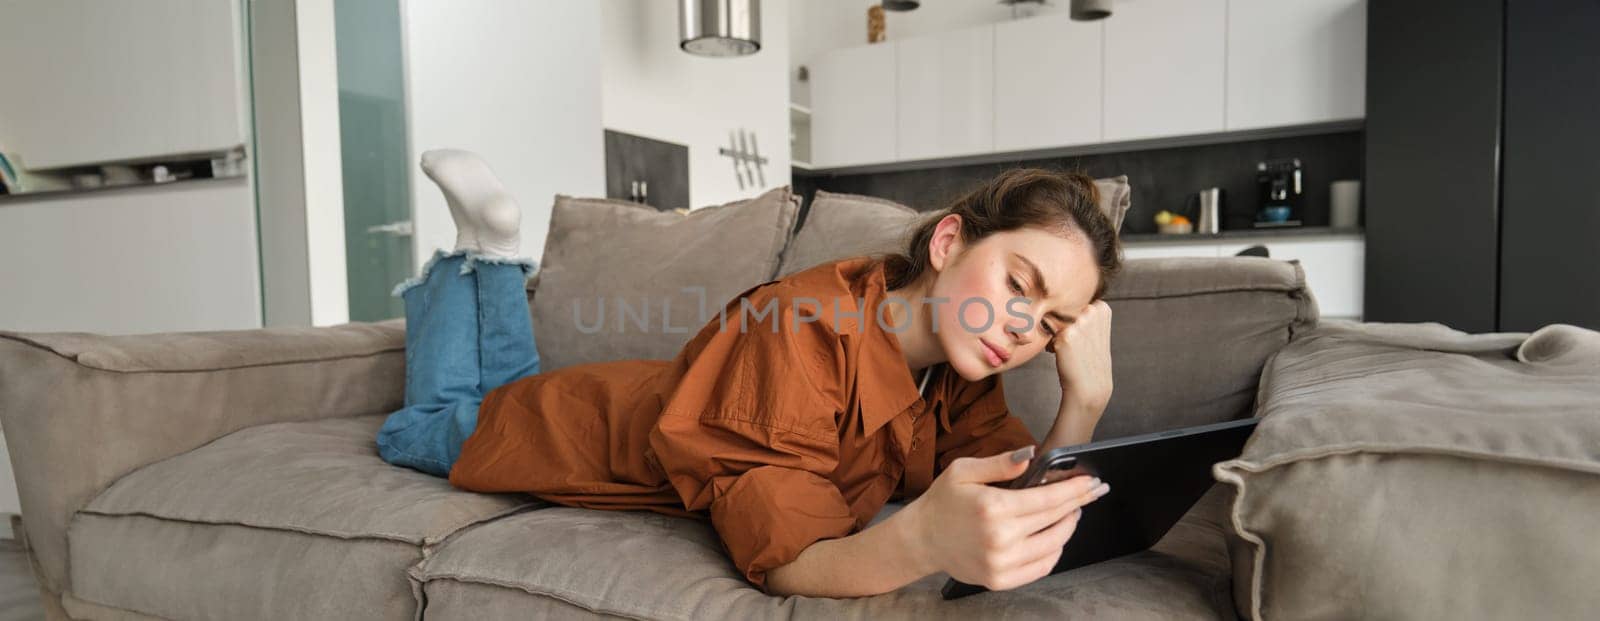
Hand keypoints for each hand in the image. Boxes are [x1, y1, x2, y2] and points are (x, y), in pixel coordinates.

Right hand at [904, 447, 1110, 590]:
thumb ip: (1000, 463)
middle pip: (1055, 519)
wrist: (922, 540)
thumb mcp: (964, 470)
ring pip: (1054, 545)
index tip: (1092, 482)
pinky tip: (1056, 537)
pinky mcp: (1001, 579)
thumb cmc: (943, 502)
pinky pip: (1042, 567)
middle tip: (1093, 492)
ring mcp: (1001, 562)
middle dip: (1079, 503)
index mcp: (993, 507)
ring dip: (1069, 527)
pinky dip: (1055, 551)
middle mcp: (1000, 538)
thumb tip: (1031, 454)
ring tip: (1072, 512)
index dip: (1075, 489)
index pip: (1048, 498)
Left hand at [1049, 300, 1112, 415]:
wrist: (1090, 385)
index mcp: (1102, 308)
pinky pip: (1049, 334)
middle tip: (1075, 346)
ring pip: (1055, 322)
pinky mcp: (1065, 335)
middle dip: (1063, 326)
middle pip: (1063, 311)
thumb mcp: (1094, 331)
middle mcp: (1092, 311)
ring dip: (1056, 335)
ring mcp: (1079, 323)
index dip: (1074, 321)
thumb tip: (1056, 299)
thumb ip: (1085, 314)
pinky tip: (1062, 355)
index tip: (1083, 337)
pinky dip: (1052, 345)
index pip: (1074, 305)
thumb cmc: (1089, 358)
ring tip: (1070, 351)